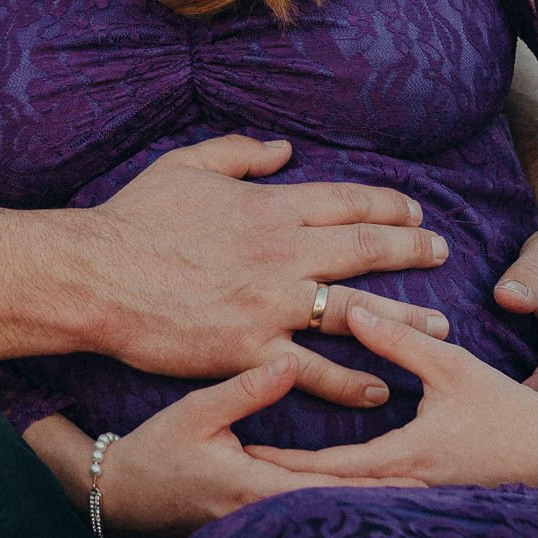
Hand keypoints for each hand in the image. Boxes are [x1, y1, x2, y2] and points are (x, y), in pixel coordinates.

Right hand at [88, 134, 450, 406]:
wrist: (95, 274)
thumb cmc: (134, 219)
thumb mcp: (185, 166)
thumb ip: (240, 154)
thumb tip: (284, 149)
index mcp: (268, 208)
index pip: (346, 201)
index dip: (387, 205)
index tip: (413, 211)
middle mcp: (280, 253)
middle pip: (364, 249)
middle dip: (412, 250)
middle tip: (443, 252)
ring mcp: (268, 304)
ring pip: (354, 310)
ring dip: (404, 318)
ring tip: (440, 325)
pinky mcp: (249, 350)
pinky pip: (314, 370)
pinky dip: (351, 382)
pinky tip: (381, 388)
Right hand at [96, 354, 417, 537]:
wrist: (119, 496)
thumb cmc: (153, 452)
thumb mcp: (194, 412)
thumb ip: (244, 389)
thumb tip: (290, 359)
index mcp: (253, 486)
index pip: (328, 488)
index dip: (376, 483)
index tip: (420, 474)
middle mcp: (263, 511)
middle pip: (338, 506)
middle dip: (386, 496)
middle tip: (438, 484)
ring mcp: (259, 520)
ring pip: (325, 511)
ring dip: (367, 500)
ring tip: (415, 487)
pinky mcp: (253, 517)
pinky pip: (304, 510)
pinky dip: (338, 501)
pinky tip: (363, 492)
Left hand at [246, 301, 537, 489]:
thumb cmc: (505, 409)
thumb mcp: (451, 366)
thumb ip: (400, 340)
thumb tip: (354, 311)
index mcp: (407, 459)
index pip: (332, 468)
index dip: (286, 461)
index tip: (246, 451)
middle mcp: (406, 487)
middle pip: (330, 493)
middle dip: (283, 484)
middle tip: (236, 469)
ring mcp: (415, 500)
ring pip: (349, 502)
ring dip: (307, 491)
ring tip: (260, 478)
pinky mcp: (424, 499)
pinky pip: (371, 501)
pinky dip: (338, 493)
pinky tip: (312, 486)